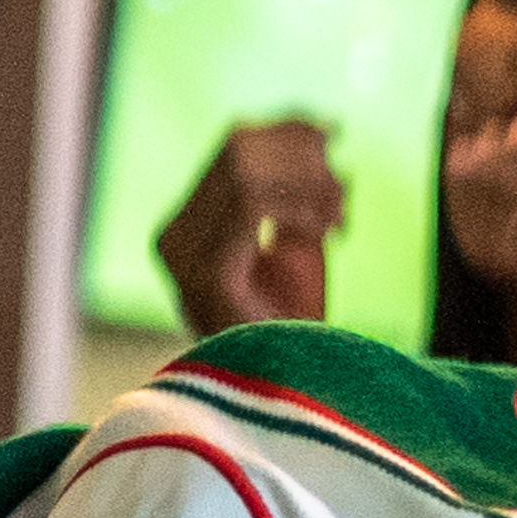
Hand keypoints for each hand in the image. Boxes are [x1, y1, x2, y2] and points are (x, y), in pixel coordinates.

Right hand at [158, 119, 344, 335]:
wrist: (290, 390)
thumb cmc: (294, 323)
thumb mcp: (296, 244)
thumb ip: (297, 193)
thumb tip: (318, 131)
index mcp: (186, 225)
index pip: (230, 149)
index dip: (285, 128)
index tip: (333, 127)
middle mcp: (172, 235)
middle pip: (237, 150)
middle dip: (302, 153)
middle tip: (344, 181)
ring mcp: (181, 255)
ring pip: (246, 171)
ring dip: (308, 183)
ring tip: (341, 214)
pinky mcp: (204, 271)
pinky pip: (253, 204)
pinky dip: (299, 206)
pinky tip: (329, 230)